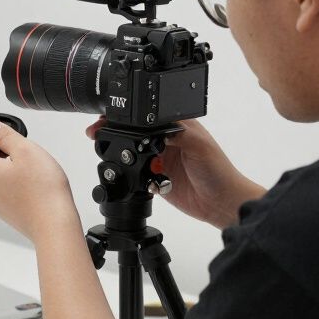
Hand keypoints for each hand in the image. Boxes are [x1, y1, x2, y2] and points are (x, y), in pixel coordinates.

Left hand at [0, 119, 77, 241]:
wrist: (54, 227)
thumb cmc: (42, 192)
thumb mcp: (26, 150)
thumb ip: (5, 135)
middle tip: (16, 149)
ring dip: (4, 166)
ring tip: (28, 167)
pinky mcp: (3, 210)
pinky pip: (0, 189)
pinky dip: (11, 180)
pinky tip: (31, 182)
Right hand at [85, 117, 264, 228]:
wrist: (220, 203)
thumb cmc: (218, 171)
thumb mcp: (198, 145)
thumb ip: (176, 133)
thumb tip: (154, 126)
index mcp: (176, 126)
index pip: (147, 116)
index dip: (129, 116)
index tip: (109, 118)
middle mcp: (165, 141)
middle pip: (134, 133)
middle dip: (116, 133)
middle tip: (98, 134)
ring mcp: (159, 160)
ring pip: (131, 153)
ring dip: (123, 156)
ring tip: (114, 155)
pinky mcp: (153, 179)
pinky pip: (134, 175)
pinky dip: (131, 176)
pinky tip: (135, 176)